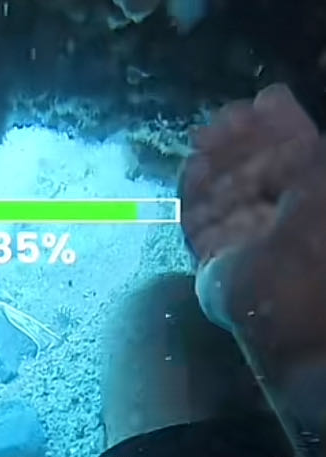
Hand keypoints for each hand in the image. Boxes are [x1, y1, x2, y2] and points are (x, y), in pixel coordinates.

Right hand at [180, 83, 324, 361]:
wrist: (291, 312)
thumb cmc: (315, 240)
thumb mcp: (315, 177)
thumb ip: (296, 142)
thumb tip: (272, 97)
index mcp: (307, 197)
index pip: (290, 155)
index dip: (274, 128)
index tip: (258, 102)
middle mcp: (278, 217)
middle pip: (252, 172)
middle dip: (236, 144)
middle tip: (219, 120)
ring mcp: (246, 239)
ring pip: (223, 193)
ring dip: (212, 164)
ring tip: (202, 137)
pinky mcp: (214, 258)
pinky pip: (198, 221)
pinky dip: (192, 195)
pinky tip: (190, 167)